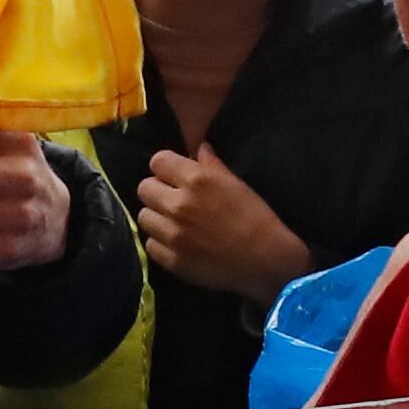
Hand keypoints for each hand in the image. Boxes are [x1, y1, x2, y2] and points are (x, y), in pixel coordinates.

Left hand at [136, 142, 312, 302]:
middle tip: (172, 199)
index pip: (157, 162)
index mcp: (196, 180)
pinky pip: (150, 245)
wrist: (265, 259)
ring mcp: (172, 234)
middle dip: (157, 190)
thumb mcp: (236, 184)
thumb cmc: (255, 217)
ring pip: (143, 217)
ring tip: (173, 222)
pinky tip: (177, 243)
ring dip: (156, 217)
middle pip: (144, 188)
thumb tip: (199, 149)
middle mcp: (178, 204)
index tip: (173, 175)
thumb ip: (212, 165)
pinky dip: (160, 243)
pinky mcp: (171, 259)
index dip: (165, 167)